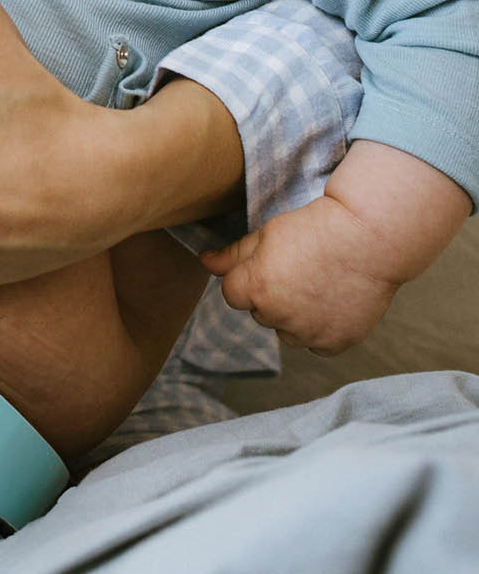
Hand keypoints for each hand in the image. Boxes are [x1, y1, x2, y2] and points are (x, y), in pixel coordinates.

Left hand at [200, 197, 398, 353]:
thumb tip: (204, 262)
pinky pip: (317, 344)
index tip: (272, 263)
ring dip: (295, 317)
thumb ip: (232, 256)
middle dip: (271, 297)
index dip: (250, 276)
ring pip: (287, 332)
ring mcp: (308, 333)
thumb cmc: (314, 229)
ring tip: (319, 285)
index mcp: (254, 289)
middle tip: (300, 270)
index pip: (232, 294)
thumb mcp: (265, 234)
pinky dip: (322, 329)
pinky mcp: (336, 343)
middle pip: (260, 313)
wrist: (369, 236)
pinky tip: (334, 302)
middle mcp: (278, 316)